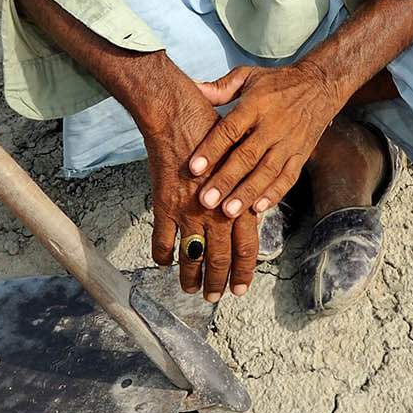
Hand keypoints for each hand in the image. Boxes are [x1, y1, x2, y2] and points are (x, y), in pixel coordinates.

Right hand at [132, 70, 261, 300]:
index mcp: (238, 201)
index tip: (239, 288)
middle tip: (213, 298)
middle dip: (216, 282)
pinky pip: (162, 240)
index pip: (247, 247)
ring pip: (191, 256)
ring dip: (191, 276)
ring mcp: (189, 211)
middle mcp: (216, 211)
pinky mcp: (164, 205)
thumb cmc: (213, 132)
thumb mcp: (240, 161)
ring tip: (190, 289)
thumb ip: (243, 191)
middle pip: (219, 258)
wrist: (178, 114)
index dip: (243, 271)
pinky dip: (162, 255)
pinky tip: (163, 263)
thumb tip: (250, 216)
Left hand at [187, 63, 345, 222]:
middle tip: (207, 201)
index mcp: (256, 104)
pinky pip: (288, 178)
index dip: (212, 150)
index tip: (194, 169)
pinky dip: (274, 194)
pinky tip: (258, 208)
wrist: (319, 85)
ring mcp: (289, 142)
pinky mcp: (301, 154)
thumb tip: (192, 88)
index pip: (230, 129)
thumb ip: (219, 88)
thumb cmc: (277, 83)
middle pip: (247, 156)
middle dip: (226, 180)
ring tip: (228, 211)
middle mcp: (273, 125)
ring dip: (247, 193)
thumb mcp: (247, 76)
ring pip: (267, 172)